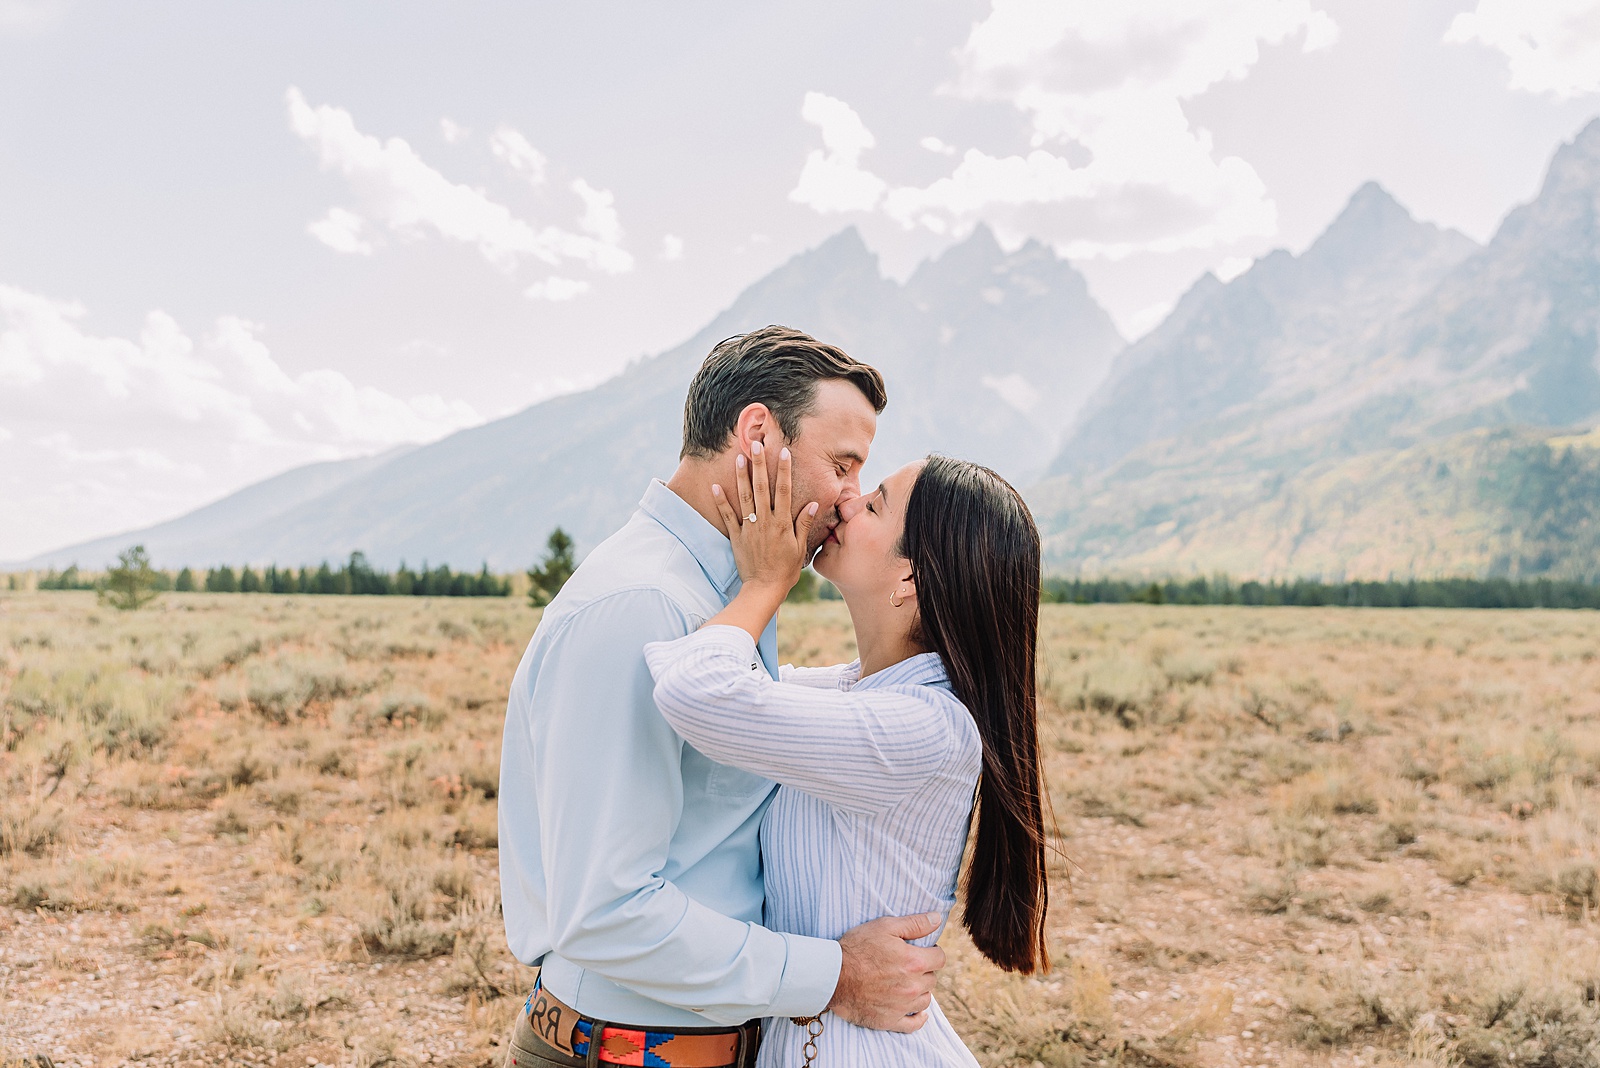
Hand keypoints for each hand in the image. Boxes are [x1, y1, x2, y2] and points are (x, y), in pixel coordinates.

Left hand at [711, 440, 818, 595]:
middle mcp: (765, 521)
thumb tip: (812, 504)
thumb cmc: (785, 569)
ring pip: (744, 497)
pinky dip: (721, 501)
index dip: (783, 470)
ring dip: (741, 476)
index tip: (783, 452)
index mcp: (782, 522)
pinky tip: (715, 486)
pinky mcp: (736, 536)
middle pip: (761, 487)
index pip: (784, 490)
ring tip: (739, 458)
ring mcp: (749, 528)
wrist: (764, 588)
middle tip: (755, 445)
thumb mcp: (800, 547)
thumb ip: (804, 524)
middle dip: (759, 464)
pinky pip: (728, 516)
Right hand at [827, 912, 945, 1032]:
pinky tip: (915, 1010)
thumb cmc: (857, 948)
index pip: (940, 958)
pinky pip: (914, 1024)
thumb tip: (937, 919)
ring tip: (906, 983)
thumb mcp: (884, 926)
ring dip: (920, 990)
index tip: (923, 950)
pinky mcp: (890, 1021)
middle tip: (908, 965)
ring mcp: (902, 1006)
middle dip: (924, 970)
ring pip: (925, 1000)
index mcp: (914, 962)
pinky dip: (918, 1017)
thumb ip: (915, 923)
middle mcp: (912, 986)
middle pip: (932, 979)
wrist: (832, 976)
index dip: (932, 952)